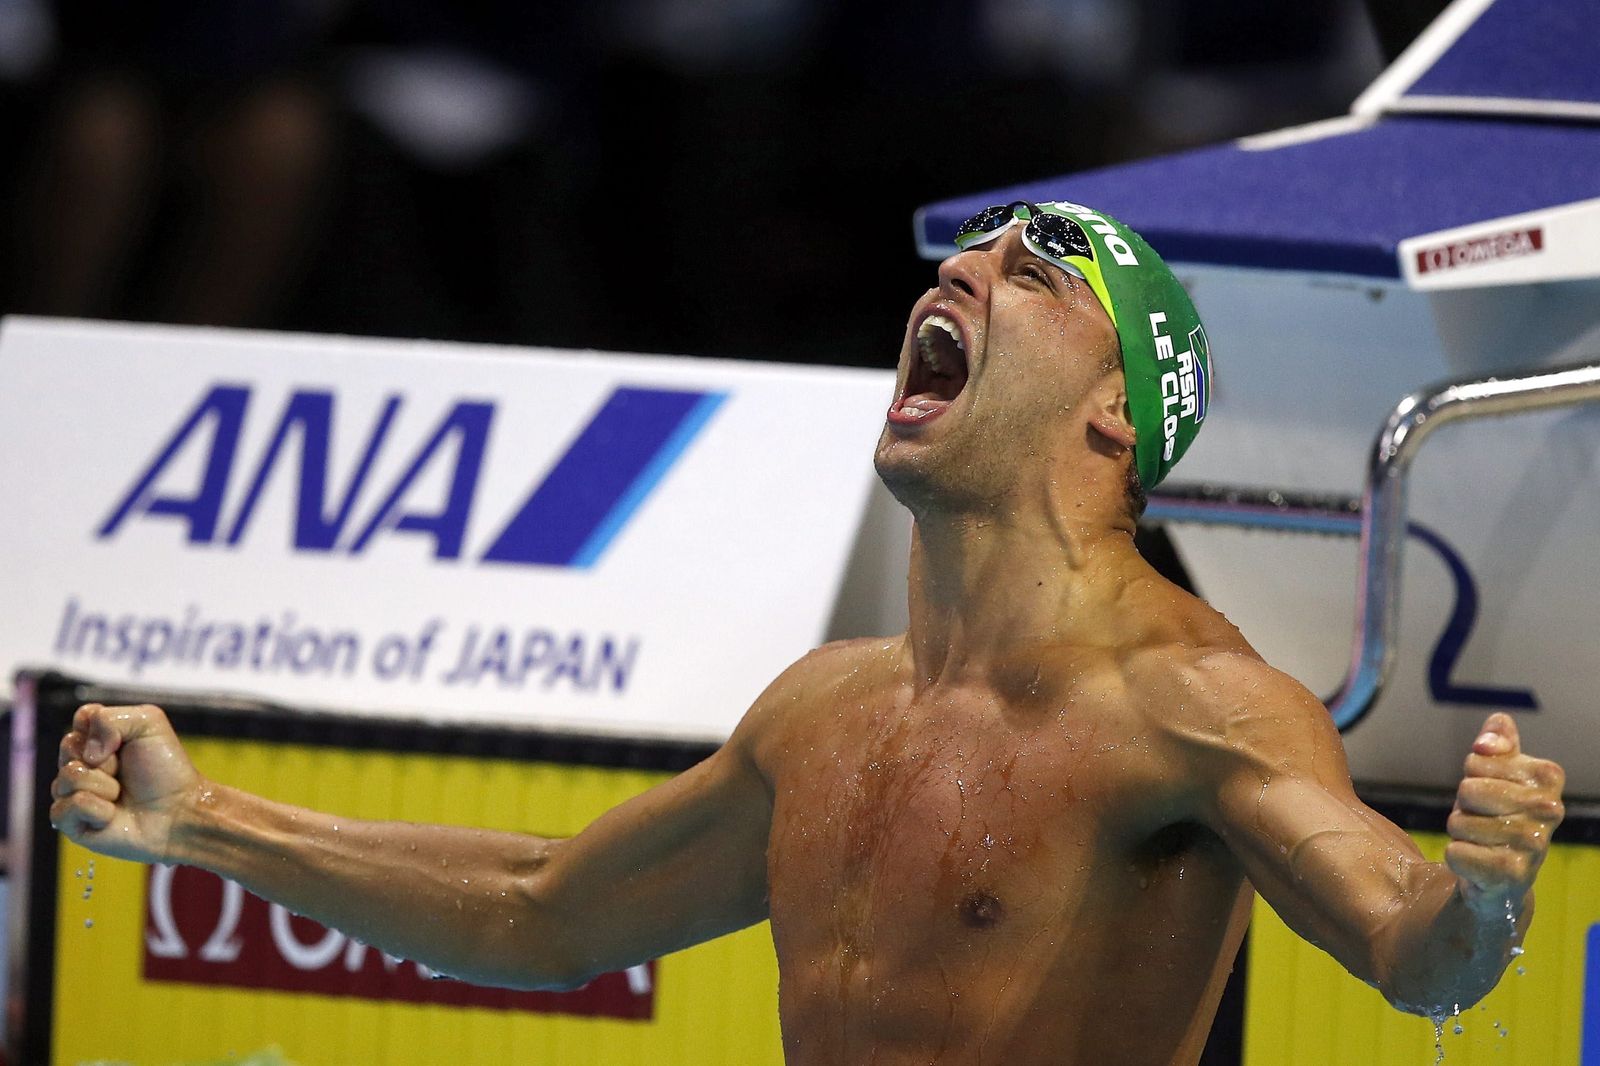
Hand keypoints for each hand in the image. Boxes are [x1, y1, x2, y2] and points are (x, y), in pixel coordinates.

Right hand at [50, 703, 202, 863]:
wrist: (178, 811)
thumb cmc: (165, 769)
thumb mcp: (149, 724)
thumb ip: (110, 719)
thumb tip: (87, 753)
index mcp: (97, 737)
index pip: (82, 717)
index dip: (103, 729)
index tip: (124, 742)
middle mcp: (80, 762)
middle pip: (69, 746)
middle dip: (106, 759)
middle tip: (124, 771)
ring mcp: (72, 791)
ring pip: (69, 777)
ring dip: (105, 786)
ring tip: (121, 794)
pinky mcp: (70, 821)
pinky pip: (68, 806)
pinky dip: (98, 810)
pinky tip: (112, 815)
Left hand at [1445, 712, 1563, 911]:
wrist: (1501, 875)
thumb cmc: (1495, 813)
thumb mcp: (1495, 771)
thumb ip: (1496, 741)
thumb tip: (1492, 734)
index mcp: (1547, 777)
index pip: (1476, 759)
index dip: (1471, 774)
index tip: (1489, 788)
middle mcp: (1549, 809)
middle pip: (1466, 790)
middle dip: (1463, 804)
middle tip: (1483, 818)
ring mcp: (1534, 844)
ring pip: (1458, 821)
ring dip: (1460, 832)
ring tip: (1482, 841)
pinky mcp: (1512, 873)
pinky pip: (1456, 852)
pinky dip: (1457, 857)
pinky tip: (1479, 863)